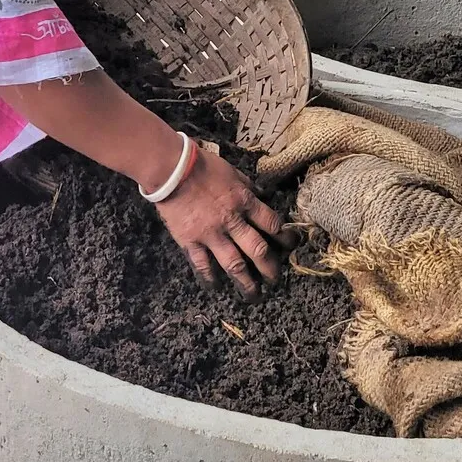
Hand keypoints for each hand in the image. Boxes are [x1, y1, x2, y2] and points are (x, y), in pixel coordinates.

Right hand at [153, 148, 286, 295]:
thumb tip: (262, 196)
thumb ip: (248, 187)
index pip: (272, 224)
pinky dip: (209, 278)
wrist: (171, 169)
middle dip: (270, 268)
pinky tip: (215, 287)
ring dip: (246, 283)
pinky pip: (202, 265)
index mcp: (244, 202)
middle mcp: (232, 222)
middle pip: (258, 250)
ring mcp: (211, 234)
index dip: (285, 237)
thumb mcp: (233, 172)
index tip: (291, 246)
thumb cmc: (202, 166)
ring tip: (253, 295)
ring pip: (234, 265)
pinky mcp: (191, 241)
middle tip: (275, 280)